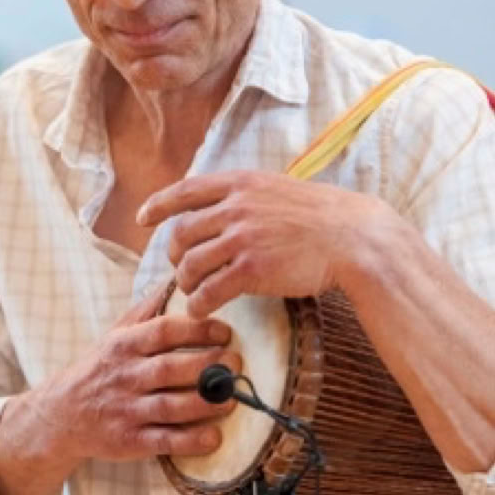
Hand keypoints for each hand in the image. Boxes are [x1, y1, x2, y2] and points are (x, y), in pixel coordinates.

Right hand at [37, 285, 240, 462]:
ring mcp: (126, 410)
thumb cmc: (99, 368)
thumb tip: (174, 278)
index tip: (225, 332)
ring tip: (233, 398)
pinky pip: (163, 441)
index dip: (197, 330)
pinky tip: (214, 438)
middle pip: (170, 369)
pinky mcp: (128, 442)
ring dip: (205, 403)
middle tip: (236, 363)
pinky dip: (190, 441)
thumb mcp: (115, 334)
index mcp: (124, 345)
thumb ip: (146, 310)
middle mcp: (125, 376)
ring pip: (170, 406)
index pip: (163, 331)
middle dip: (208, 366)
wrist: (60, 415)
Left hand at [137, 171, 382, 316]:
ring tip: (193, 292)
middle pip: (181, 233)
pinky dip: (198, 303)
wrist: (351, 237)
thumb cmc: (319, 217)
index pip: (185, 190)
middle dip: (174, 255)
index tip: (143, 218)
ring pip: (190, 264)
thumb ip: (246, 196)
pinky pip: (209, 290)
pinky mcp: (251, 269)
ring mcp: (242, 237)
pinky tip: (201, 310)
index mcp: (240, 183)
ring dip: (186, 282)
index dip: (159, 205)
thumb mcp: (277, 189)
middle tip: (182, 269)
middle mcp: (235, 206)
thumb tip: (220, 206)